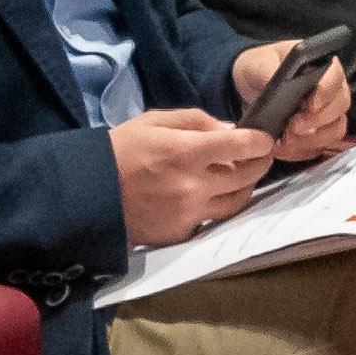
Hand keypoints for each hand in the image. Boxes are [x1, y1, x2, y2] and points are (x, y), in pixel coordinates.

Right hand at [110, 107, 275, 244]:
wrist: (90, 193)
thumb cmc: (122, 149)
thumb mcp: (155, 121)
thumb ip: (196, 121)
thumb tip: (230, 129)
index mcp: (185, 152)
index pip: (240, 146)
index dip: (259, 141)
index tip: (265, 139)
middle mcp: (193, 186)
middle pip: (246, 176)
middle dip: (260, 162)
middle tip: (262, 155)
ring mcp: (189, 214)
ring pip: (237, 202)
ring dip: (246, 187)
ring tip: (243, 176)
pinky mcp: (182, 233)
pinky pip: (213, 219)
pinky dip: (218, 206)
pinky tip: (213, 195)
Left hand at [229, 47, 352, 164]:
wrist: (252, 88)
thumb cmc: (260, 68)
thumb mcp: (257, 63)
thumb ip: (265, 68)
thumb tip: (273, 77)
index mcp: (321, 65)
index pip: (336, 75)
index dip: (327, 91)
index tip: (310, 105)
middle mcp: (331, 89)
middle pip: (340, 106)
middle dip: (317, 121)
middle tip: (293, 127)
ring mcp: (327, 114)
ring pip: (335, 130)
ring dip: (312, 139)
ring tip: (286, 140)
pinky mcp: (318, 135)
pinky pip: (320, 147)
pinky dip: (302, 150)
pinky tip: (282, 148)